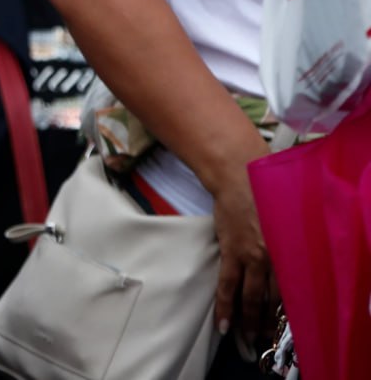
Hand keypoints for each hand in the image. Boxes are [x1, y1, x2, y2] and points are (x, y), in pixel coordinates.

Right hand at [210, 170, 275, 345]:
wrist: (238, 177)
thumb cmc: (262, 193)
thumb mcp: (282, 221)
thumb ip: (283, 243)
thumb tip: (282, 262)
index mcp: (288, 249)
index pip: (291, 289)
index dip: (286, 310)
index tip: (282, 324)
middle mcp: (275, 257)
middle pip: (273, 298)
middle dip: (268, 321)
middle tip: (264, 338)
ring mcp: (252, 256)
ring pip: (252, 297)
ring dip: (249, 320)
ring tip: (246, 337)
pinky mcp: (231, 251)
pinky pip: (228, 285)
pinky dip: (226, 306)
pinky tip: (224, 323)